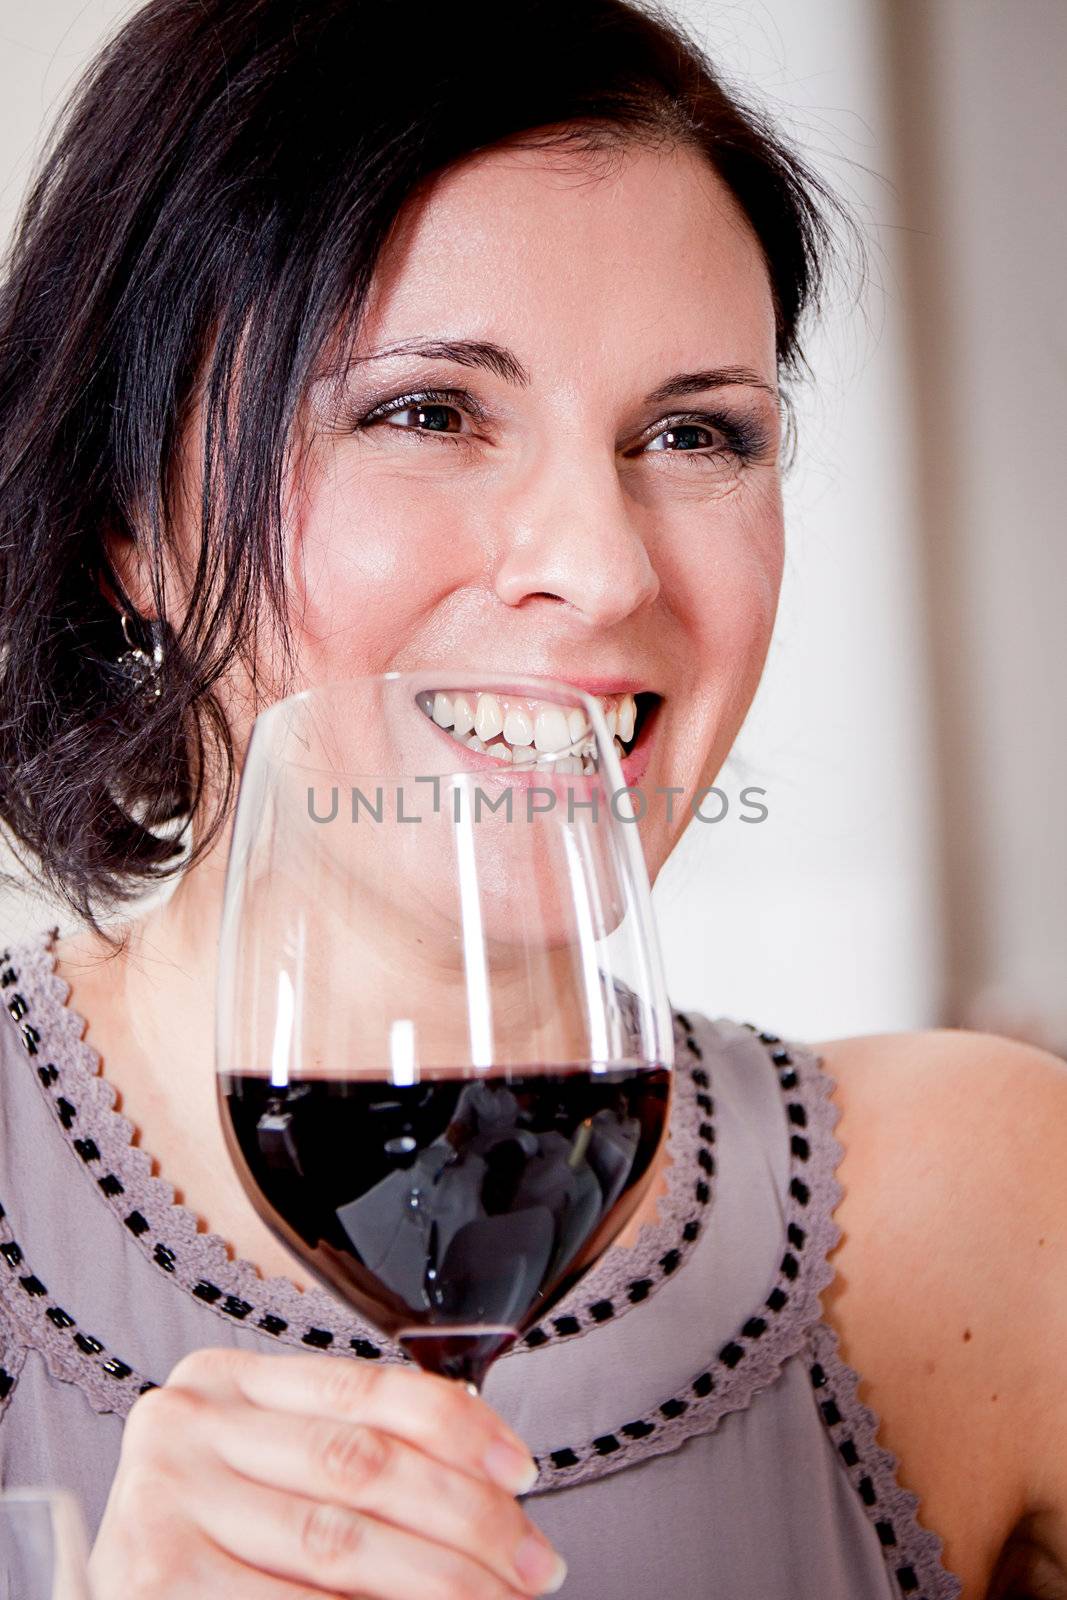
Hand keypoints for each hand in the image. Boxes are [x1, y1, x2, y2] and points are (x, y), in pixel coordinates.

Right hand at [88, 1347, 565, 1599]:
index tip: (523, 1470)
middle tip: (534, 1563)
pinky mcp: (155, 1584)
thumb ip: (352, 1455)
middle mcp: (186, 1426)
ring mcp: (163, 1504)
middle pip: (363, 1465)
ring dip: (439, 1582)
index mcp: (223, 1381)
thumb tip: (492, 1485)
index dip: (459, 1426)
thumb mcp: (269, 1472)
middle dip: (469, 1519)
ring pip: (341, 1543)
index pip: (365, 1387)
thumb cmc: (212, 1544)